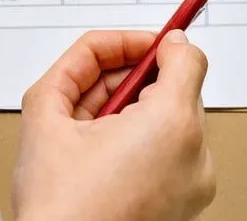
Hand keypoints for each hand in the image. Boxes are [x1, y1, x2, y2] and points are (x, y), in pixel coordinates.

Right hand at [14, 29, 214, 220]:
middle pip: (175, 90)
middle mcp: (196, 154)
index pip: (183, 55)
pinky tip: (108, 163)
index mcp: (171, 124)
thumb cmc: (56, 206)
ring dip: (138, 118)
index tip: (141, 42)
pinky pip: (175, 158)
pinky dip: (147, 151)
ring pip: (173, 122)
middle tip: (91, 102)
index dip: (152, 44)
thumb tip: (121, 47)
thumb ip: (87, 59)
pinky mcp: (192, 206)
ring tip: (92, 141)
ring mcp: (198, 184)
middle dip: (133, 87)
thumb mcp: (49, 111)